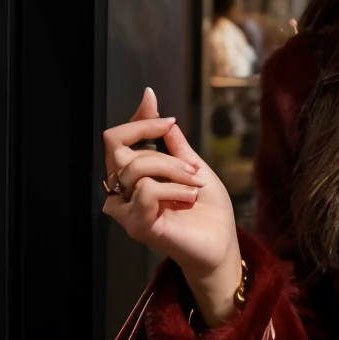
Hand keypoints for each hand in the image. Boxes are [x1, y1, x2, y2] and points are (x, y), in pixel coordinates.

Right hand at [101, 88, 242, 325]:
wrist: (222, 241)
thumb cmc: (207, 206)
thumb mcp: (190, 162)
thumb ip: (168, 137)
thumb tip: (149, 98)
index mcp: (132, 174)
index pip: (116, 139)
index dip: (138, 121)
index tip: (168, 120)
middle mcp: (121, 191)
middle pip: (117, 148)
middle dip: (162, 151)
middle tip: (191, 168)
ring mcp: (125, 210)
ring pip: (134, 168)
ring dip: (173, 171)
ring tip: (193, 187)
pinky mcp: (135, 225)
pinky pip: (146, 191)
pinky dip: (174, 190)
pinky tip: (188, 200)